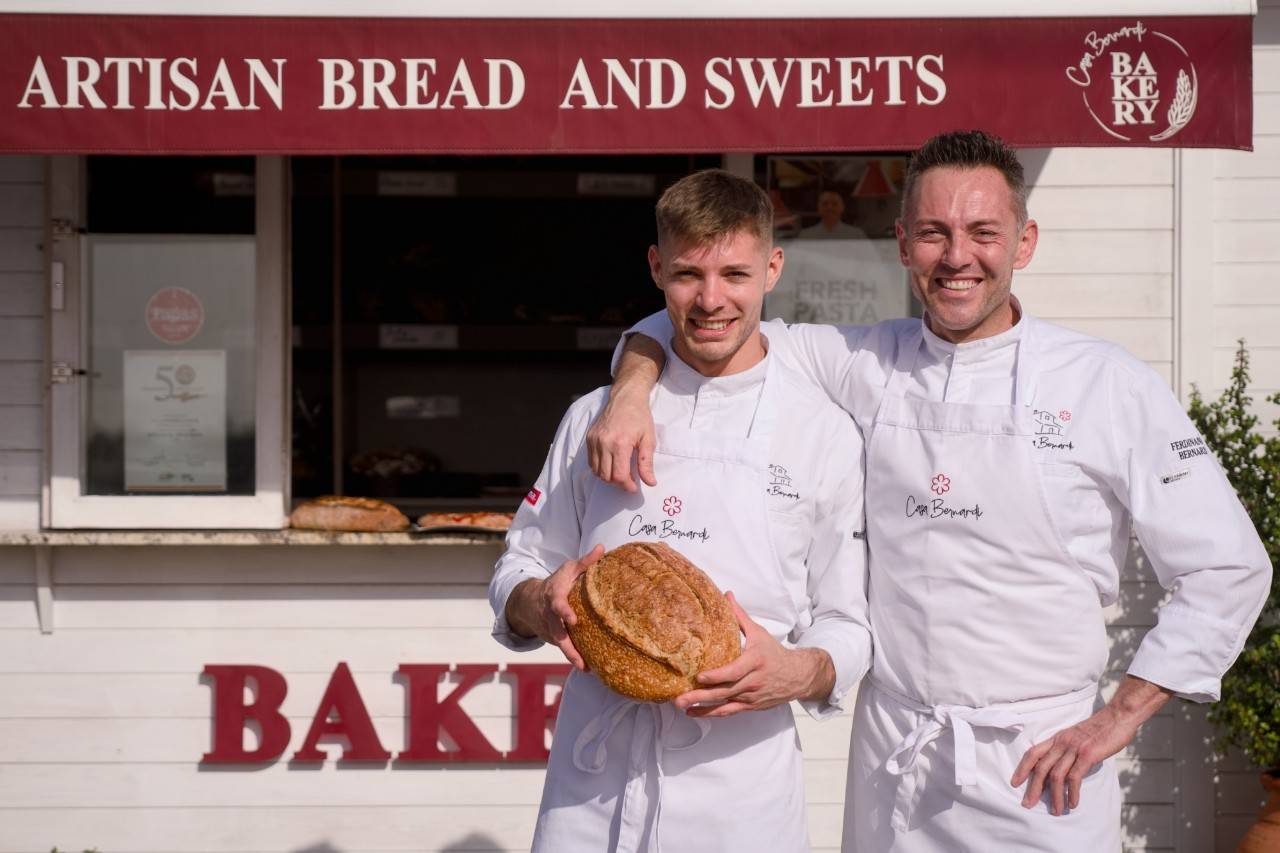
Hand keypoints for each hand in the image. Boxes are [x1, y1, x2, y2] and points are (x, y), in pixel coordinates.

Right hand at [505, 544, 604, 669]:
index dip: (564, 612)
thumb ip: (585, 561)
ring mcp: (551, 630)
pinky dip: (574, 658)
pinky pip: (565, 649)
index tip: (573, 620)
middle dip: (568, 648)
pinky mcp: (554, 639)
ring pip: (561, 645)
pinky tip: (589, 668)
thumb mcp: (569, 569)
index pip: (558, 605)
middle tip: (580, 661)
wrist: (530, 600)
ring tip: (586, 669)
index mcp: (554, 597)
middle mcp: (551, 616)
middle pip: (558, 634)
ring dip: (572, 657)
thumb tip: (602, 548)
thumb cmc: (557, 582)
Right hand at [586, 386, 656, 492]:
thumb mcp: (648, 440)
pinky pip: (591, 462)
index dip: (627, 486)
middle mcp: (604, 443)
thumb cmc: (640, 417)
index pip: (619, 475)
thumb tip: (650, 483)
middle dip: (618, 483)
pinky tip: (611, 463)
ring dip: (608, 477)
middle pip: (606, 476)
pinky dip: (600, 468)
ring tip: (620, 472)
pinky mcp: (589, 438)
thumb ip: (647, 463)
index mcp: (620, 443)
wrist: (625, 398)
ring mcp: (594, 440)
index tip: (634, 487)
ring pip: (596, 471)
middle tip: (629, 481)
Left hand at [673, 592, 833, 717]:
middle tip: (680, 697)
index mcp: (755, 662)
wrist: (797, 676)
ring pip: (724, 704)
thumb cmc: (774, 653)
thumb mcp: (759, 632)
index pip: (734, 671)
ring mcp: (751, 696)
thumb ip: (740, 616)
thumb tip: (727, 595)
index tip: (700, 676)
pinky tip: (695, 713)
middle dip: (701, 695)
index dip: (717, 676)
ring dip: (702, 707)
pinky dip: (711, 714)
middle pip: (725, 691)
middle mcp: (753, 681)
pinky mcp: (750, 706)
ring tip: (682, 706)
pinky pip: (729, 712)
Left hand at [1011, 676, 1170, 814]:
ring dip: (1055, 796)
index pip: (1033, 753)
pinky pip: (1075, 777)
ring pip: (1056, 775)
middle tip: (1028, 804)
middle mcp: (1062, 743)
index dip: (1022, 768)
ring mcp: (1074, 748)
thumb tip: (1063, 770)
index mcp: (1058, 738)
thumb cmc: (1100, 729)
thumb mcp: (1077, 737)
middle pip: (1041, 767)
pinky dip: (1072, 792)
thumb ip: (1068, 751)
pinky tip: (1073, 804)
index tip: (1015, 783)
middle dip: (1033, 788)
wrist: (1118, 716)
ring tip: (1056, 811)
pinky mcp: (1088, 754)